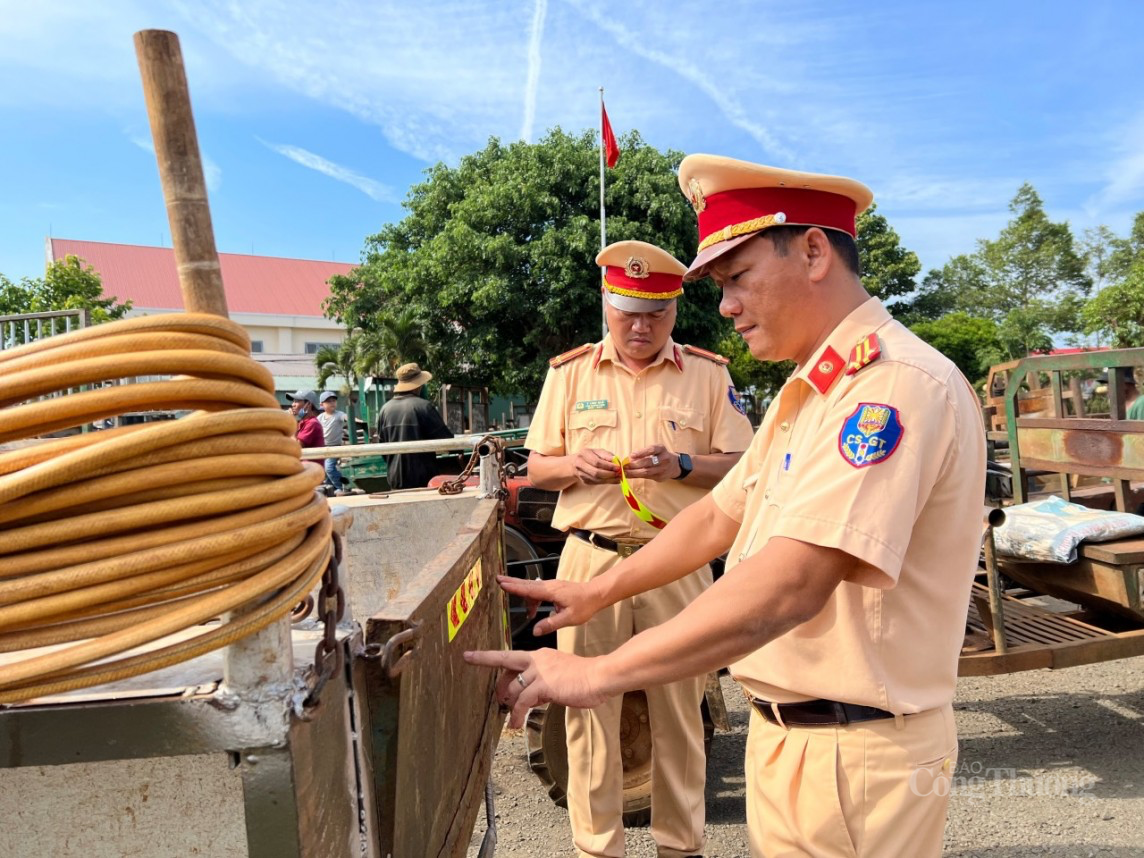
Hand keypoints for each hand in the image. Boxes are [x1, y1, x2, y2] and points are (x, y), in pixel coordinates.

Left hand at [464, 647, 607, 727]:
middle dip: (494, 677)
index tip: (471, 656)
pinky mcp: (544, 685)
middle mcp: (537, 659)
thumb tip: (534, 698)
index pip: (512, 656)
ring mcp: (540, 671)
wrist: (600, 676)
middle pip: (504, 661)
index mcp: (541, 655)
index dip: (490, 657)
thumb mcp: (561, 678)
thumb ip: (545, 685)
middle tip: (496, 698)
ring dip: (510, 706)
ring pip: (513, 687)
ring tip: (512, 721)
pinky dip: (517, 714)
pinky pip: (523, 701)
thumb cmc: (586, 679)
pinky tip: (517, 723)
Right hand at [496, 575, 601, 634]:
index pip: (529, 589)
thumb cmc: (585, 605)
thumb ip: (551, 624)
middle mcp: (549, 586)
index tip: (502, 583)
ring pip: (532, 589)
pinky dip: (532, 599)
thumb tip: (535, 631)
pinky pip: (538, 591)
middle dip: (511, 582)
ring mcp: (551, 586)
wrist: (596, 594)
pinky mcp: (553, 588)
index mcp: (551, 592)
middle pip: (526, 584)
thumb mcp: (569, 619)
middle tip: (497, 579)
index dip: (514, 587)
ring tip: (526, 613)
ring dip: (525, 597)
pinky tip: (534, 611)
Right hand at [571, 448, 620, 484]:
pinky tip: (615, 480)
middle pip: (596, 472)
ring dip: (610, 479)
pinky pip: (597, 483)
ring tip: (619, 477)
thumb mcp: (597, 451)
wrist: (574, 463)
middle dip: (609, 474)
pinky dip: (607, 482)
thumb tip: (617, 461)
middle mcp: (580, 464)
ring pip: (597, 479)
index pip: (597, 462)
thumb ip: (607, 455)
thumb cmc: (590, 455)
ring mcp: (581, 474)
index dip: (608, 466)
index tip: (618, 467)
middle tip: (620, 474)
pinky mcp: (585, 481)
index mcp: (584, 454)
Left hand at [622, 445, 678, 481]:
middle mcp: (664, 459)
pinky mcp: (660, 477)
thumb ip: (644, 453)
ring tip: (624, 472)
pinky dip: (636, 476)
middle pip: (648, 462)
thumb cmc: (660, 456)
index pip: (652, 449)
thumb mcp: (655, 450)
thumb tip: (629, 458)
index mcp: (662, 449)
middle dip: (635, 464)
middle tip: (625, 465)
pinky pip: (646, 477)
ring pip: (647, 472)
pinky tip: (629, 476)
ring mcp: (663, 469)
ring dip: (634, 472)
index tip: (632, 455)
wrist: (675, 466)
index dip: (641, 452)